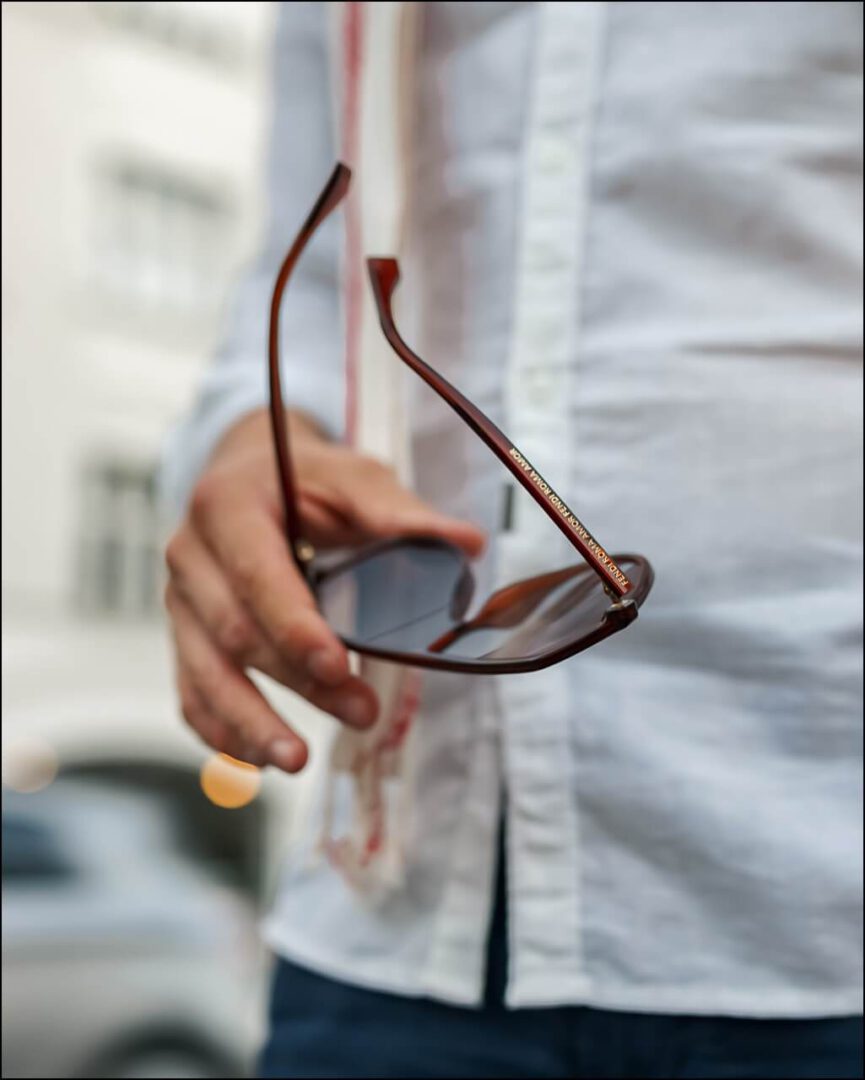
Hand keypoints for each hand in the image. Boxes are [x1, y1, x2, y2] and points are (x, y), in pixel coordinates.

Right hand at [164, 408, 484, 771]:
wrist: (250, 476)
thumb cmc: (306, 479)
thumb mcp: (352, 477)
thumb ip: (399, 512)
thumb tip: (467, 542)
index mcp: (226, 506)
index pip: (256, 574)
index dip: (294, 625)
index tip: (338, 665)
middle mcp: (190, 555)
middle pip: (236, 632)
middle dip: (298, 681)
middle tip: (361, 713)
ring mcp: (180, 600)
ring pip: (206, 673)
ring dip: (250, 723)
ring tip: (297, 762)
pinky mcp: (185, 634)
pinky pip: (191, 691)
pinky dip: (220, 730)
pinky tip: (256, 761)